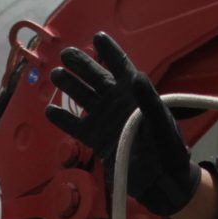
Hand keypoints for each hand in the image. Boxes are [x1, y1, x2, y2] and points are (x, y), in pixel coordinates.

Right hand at [46, 33, 197, 216]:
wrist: (162, 181)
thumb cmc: (168, 148)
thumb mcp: (161, 123)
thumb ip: (148, 101)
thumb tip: (136, 76)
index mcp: (136, 93)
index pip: (121, 67)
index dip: (110, 52)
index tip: (97, 37)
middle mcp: (118, 102)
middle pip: (96, 78)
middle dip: (81, 65)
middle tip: (66, 53)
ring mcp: (105, 120)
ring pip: (83, 98)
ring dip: (69, 86)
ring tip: (56, 75)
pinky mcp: (96, 139)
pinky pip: (76, 126)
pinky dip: (62, 120)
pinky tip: (49, 111)